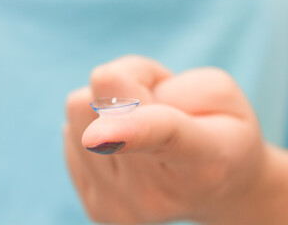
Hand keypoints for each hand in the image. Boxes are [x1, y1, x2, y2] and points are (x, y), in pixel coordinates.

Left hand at [64, 55, 287, 223]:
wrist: (215, 190)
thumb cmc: (221, 132)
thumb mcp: (220, 91)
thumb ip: (171, 83)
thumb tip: (112, 97)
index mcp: (203, 159)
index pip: (163, 135)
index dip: (130, 131)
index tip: (99, 134)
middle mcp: (157, 193)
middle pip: (103, 105)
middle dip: (130, 85)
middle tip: (157, 104)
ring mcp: (123, 206)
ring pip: (77, 112)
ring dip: (108, 105)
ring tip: (140, 122)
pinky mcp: (99, 208)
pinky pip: (70, 136)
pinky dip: (96, 128)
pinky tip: (123, 144)